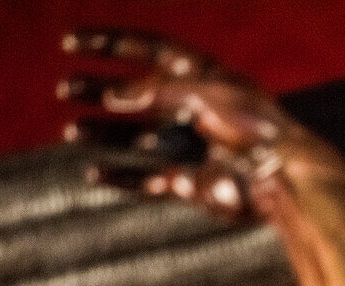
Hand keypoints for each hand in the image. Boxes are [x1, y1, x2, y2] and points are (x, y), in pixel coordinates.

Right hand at [58, 28, 344, 221]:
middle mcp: (197, 110)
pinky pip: (147, 182)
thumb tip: (112, 97)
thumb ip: (154, 91)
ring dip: (104, 132)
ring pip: (138, 138)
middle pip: (139, 96)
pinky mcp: (192, 184)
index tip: (73, 41)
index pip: (150, 49)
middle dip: (101, 89)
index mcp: (204, 78)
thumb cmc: (251, 127)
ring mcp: (194, 149)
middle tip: (65, 87)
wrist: (280, 177)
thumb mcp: (200, 94)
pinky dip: (121, 178)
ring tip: (71, 130)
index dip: (111, 43)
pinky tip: (93, 174)